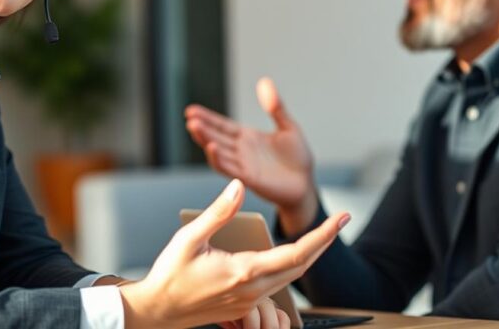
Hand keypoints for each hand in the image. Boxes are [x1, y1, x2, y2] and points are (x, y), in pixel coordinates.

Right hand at [119, 179, 349, 328]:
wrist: (159, 312)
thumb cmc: (170, 275)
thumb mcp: (191, 238)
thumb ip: (219, 212)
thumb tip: (238, 186)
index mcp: (243, 271)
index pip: (296, 254)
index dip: (322, 235)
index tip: (339, 218)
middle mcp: (253, 289)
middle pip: (302, 266)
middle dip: (324, 241)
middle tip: (340, 220)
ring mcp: (251, 300)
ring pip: (292, 276)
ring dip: (309, 255)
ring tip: (321, 233)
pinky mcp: (245, 305)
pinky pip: (277, 284)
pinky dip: (290, 265)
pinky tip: (290, 252)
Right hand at [185, 77, 316, 216]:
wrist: (306, 185)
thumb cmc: (298, 158)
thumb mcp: (288, 127)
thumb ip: (276, 107)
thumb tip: (265, 81)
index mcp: (247, 137)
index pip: (222, 125)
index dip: (207, 118)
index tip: (191, 110)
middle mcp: (241, 151)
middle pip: (216, 136)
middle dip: (202, 127)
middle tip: (189, 117)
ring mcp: (243, 165)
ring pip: (219, 152)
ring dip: (205, 140)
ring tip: (194, 127)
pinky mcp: (249, 178)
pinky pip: (230, 168)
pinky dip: (219, 159)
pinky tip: (211, 147)